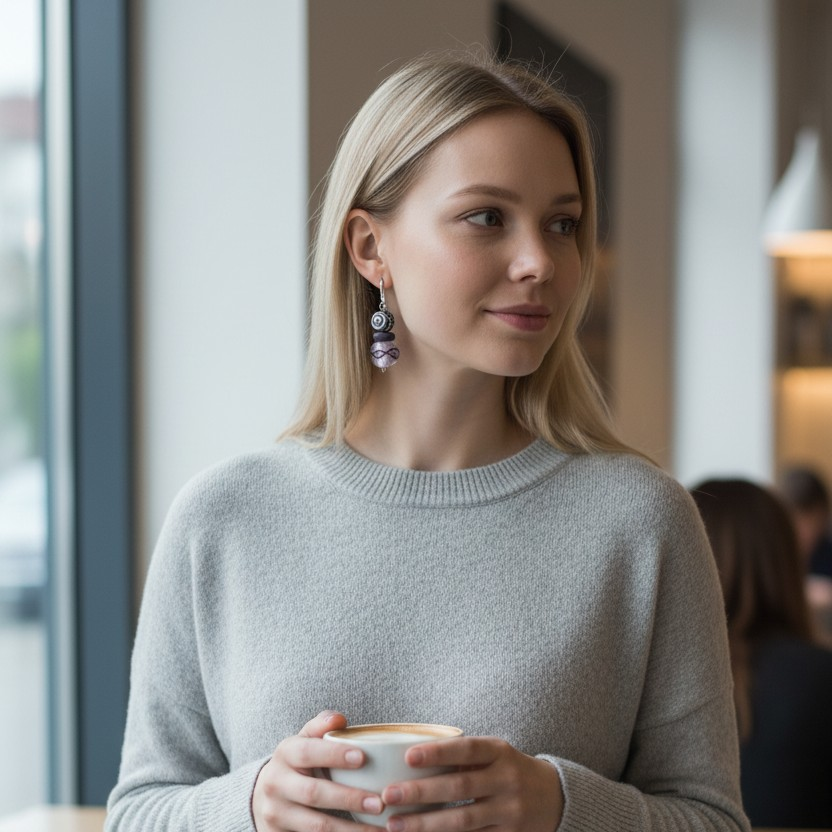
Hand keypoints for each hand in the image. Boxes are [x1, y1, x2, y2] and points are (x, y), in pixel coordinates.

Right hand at [252, 710, 383, 830]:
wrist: (264, 797)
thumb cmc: (297, 763)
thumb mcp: (304, 740)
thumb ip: (321, 727)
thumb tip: (339, 719)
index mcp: (285, 753)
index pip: (308, 752)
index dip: (334, 755)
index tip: (363, 758)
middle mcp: (276, 784)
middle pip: (314, 793)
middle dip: (349, 798)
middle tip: (380, 802)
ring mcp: (276, 814)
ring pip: (316, 826)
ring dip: (350, 830)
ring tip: (380, 829)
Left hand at [381, 736, 562, 831]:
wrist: (555, 798)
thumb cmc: (508, 769)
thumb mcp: (494, 753)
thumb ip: (463, 755)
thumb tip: (410, 757)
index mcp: (500, 752)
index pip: (467, 749)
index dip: (438, 752)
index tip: (407, 756)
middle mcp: (507, 780)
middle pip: (460, 787)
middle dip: (421, 792)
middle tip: (388, 795)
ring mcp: (510, 812)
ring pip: (463, 821)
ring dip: (425, 824)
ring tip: (395, 824)